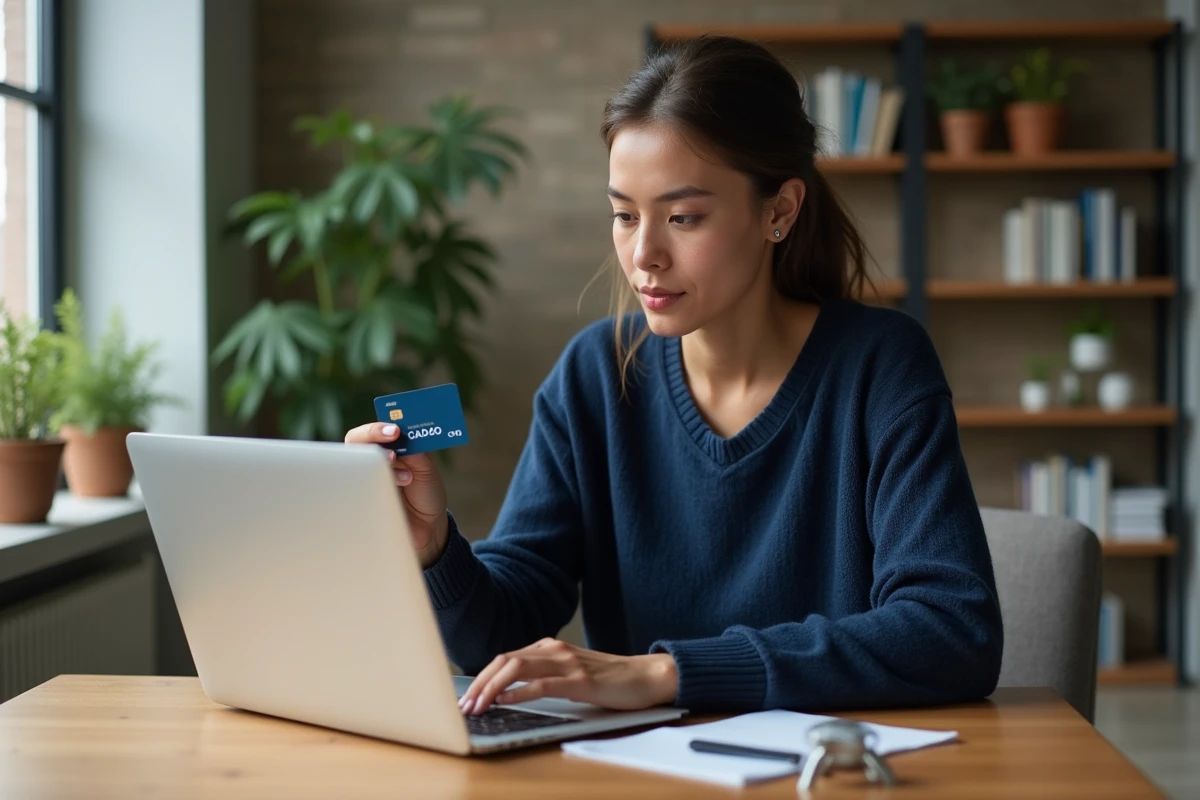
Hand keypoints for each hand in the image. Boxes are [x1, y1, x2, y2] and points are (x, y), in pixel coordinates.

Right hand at [344, 422, 449, 567]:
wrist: (428, 526)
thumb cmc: (425, 493)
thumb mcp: (425, 469)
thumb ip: (413, 451)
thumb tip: (401, 437)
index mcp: (389, 448)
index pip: (373, 431)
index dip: (379, 428)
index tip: (395, 431)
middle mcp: (372, 461)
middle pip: (355, 443)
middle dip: (373, 440)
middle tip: (394, 448)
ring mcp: (365, 480)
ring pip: (356, 464)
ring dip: (385, 468)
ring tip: (408, 478)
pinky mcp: (361, 500)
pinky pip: (357, 490)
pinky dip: (376, 489)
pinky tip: (396, 495)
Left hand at [458, 638, 678, 714]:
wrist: (645, 676)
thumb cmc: (608, 679)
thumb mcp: (569, 672)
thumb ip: (543, 675)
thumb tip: (508, 692)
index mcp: (549, 646)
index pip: (505, 658)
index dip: (481, 677)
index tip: (467, 696)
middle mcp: (555, 649)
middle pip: (505, 661)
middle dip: (479, 683)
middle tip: (464, 705)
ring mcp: (567, 662)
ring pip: (517, 668)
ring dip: (492, 688)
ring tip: (478, 706)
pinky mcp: (580, 680)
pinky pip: (542, 684)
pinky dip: (519, 692)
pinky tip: (505, 701)